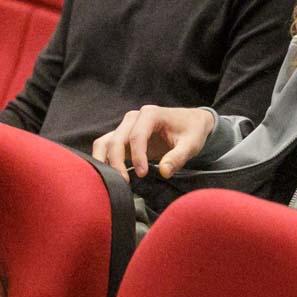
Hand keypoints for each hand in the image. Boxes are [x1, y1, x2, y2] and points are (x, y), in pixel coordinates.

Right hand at [90, 105, 215, 180]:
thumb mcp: (191, 144)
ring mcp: (126, 127)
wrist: (191, 123)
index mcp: (151, 114)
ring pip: (106, 142)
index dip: (137, 156)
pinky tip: (108, 175)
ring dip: (105, 161)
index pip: (136, 136)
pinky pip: (106, 147)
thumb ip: (177, 157)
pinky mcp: (123, 137)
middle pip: (117, 139)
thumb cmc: (192, 131)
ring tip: (112, 180)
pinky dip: (104, 160)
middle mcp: (134, 118)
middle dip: (117, 161)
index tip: (142, 174)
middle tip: (124, 181)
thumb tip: (164, 171)